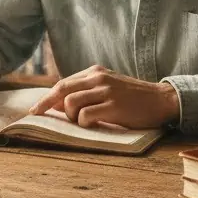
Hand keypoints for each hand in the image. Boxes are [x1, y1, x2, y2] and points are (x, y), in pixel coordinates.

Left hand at [26, 65, 179, 129]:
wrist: (162, 100)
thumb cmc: (133, 98)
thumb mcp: (108, 87)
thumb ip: (86, 92)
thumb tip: (57, 104)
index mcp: (95, 72)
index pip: (63, 83)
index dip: (47, 97)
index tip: (35, 109)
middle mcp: (98, 78)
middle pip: (62, 90)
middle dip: (45, 104)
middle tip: (36, 116)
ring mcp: (106, 92)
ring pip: (71, 103)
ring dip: (71, 117)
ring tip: (83, 122)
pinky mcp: (113, 106)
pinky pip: (85, 116)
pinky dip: (84, 123)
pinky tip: (93, 124)